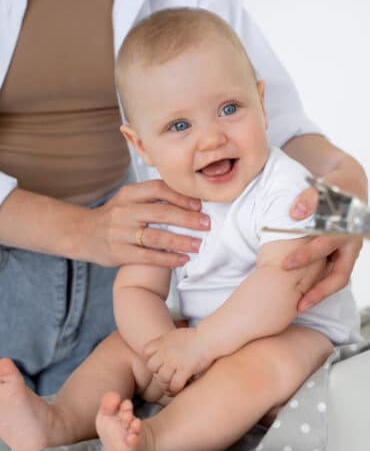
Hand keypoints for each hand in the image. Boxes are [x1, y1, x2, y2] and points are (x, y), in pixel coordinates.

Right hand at [84, 180, 210, 266]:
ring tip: (199, 245)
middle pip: (161, 213)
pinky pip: (148, 257)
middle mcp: (124, 212)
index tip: (199, 205)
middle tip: (207, 225)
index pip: (158, 189)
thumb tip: (192, 200)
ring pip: (156, 237)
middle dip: (188, 219)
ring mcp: (120, 233)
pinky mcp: (119, 253)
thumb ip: (153, 197)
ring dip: (181, 241)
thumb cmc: (114, 216)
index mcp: (128, 194)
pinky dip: (168, 259)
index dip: (180, 196)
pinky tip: (183, 260)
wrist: (80, 233)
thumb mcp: (128, 199)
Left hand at [143, 327, 208, 394]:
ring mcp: (174, 361)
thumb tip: (162, 349)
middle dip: (158, 372)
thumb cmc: (196, 336)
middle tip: (166, 375)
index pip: (146, 351)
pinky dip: (175, 389)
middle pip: (152, 367)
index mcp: (162, 342)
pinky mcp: (185, 369)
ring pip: (162, 378)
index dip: (151, 358)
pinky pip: (175, 384)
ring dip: (165, 384)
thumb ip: (166, 342)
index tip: (159, 361)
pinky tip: (177, 390)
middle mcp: (165, 352)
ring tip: (169, 388)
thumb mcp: (176, 334)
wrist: (209, 337)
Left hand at [283, 186, 362, 310]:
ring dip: (320, 293)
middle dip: (319, 291)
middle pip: (339, 276)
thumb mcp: (327, 186)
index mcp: (349, 228)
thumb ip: (310, 197)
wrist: (353, 187)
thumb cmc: (339, 186)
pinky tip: (302, 294)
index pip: (326, 245)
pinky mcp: (343, 256)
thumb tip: (296, 213)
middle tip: (299, 304)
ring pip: (337, 280)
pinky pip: (333, 275)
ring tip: (300, 307)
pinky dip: (319, 285)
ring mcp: (348, 253)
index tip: (285, 264)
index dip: (306, 255)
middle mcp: (352, 245)